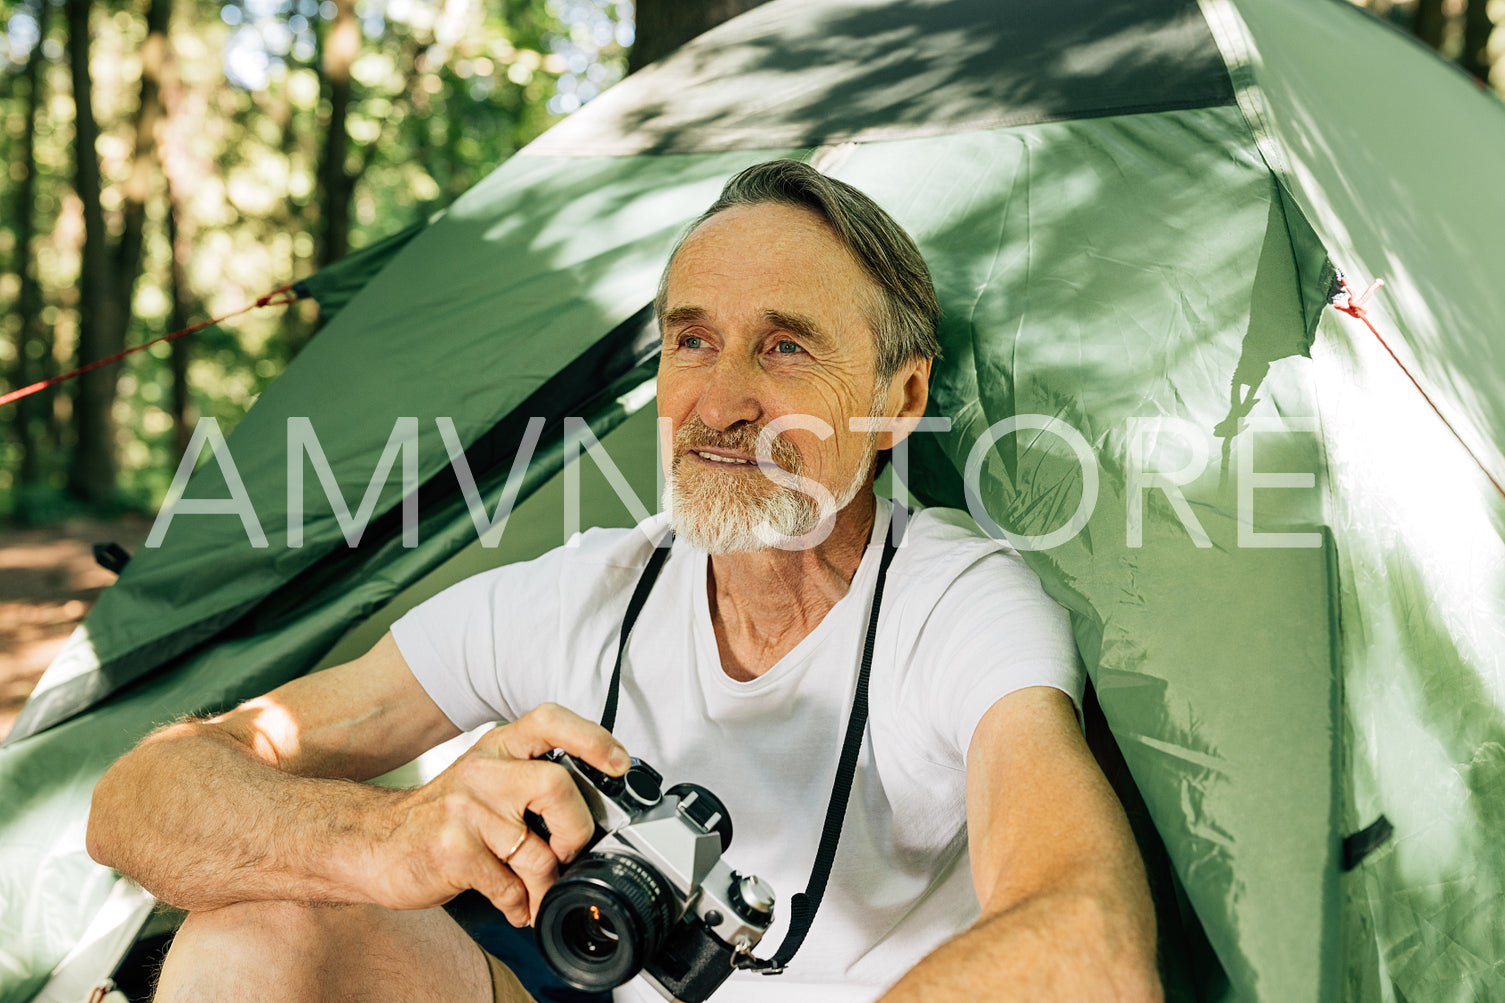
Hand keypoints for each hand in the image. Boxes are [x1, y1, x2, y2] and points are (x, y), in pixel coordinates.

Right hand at [369, 703, 628, 925]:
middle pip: (557, 786)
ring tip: (540, 891)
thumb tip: (593, 812)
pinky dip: (519, 905)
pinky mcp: (451, 850)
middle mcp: (483, 771)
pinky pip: (509, 886)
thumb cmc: (440, 816)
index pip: (551, 721)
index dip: (592, 738)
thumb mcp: (485, 780)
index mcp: (498, 748)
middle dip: (576, 830)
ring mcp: (465, 809)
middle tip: (569, 852)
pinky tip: (514, 904)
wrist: (372, 842)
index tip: (619, 763)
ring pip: (536, 851)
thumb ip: (530, 782)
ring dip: (547, 884)